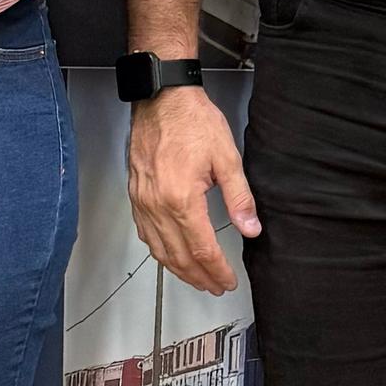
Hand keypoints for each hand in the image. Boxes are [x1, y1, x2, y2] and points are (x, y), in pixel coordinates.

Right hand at [126, 82, 255, 295]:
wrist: (161, 98)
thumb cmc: (191, 121)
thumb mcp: (226, 158)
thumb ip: (240, 198)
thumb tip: (250, 228)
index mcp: (182, 199)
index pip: (203, 250)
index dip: (218, 271)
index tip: (229, 280)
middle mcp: (158, 205)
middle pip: (180, 256)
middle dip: (200, 277)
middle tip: (216, 287)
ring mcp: (143, 202)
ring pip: (160, 250)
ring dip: (179, 270)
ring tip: (197, 279)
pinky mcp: (135, 195)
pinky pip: (146, 234)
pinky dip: (160, 252)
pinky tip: (170, 255)